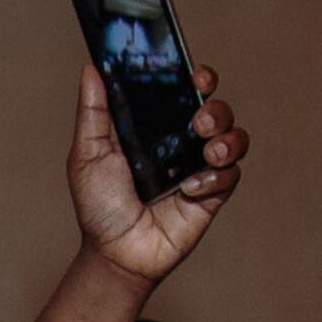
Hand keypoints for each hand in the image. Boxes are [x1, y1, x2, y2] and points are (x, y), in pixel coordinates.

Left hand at [67, 62, 248, 289]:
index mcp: (156, 126)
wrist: (114, 253)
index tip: (195, 77)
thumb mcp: (87, 155)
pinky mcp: (212, 195)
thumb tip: (92, 69)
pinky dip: (215, 177)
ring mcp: (199, 168)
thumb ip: (93, 112)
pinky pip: (231, 175)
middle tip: (198, 121)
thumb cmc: (99, 206)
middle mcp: (181, 143)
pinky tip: (190, 190)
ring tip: (206, 150)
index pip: (185, 90)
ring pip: (234, 137)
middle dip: (215, 108)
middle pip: (216, 109)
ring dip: (226, 137)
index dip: (198, 77)